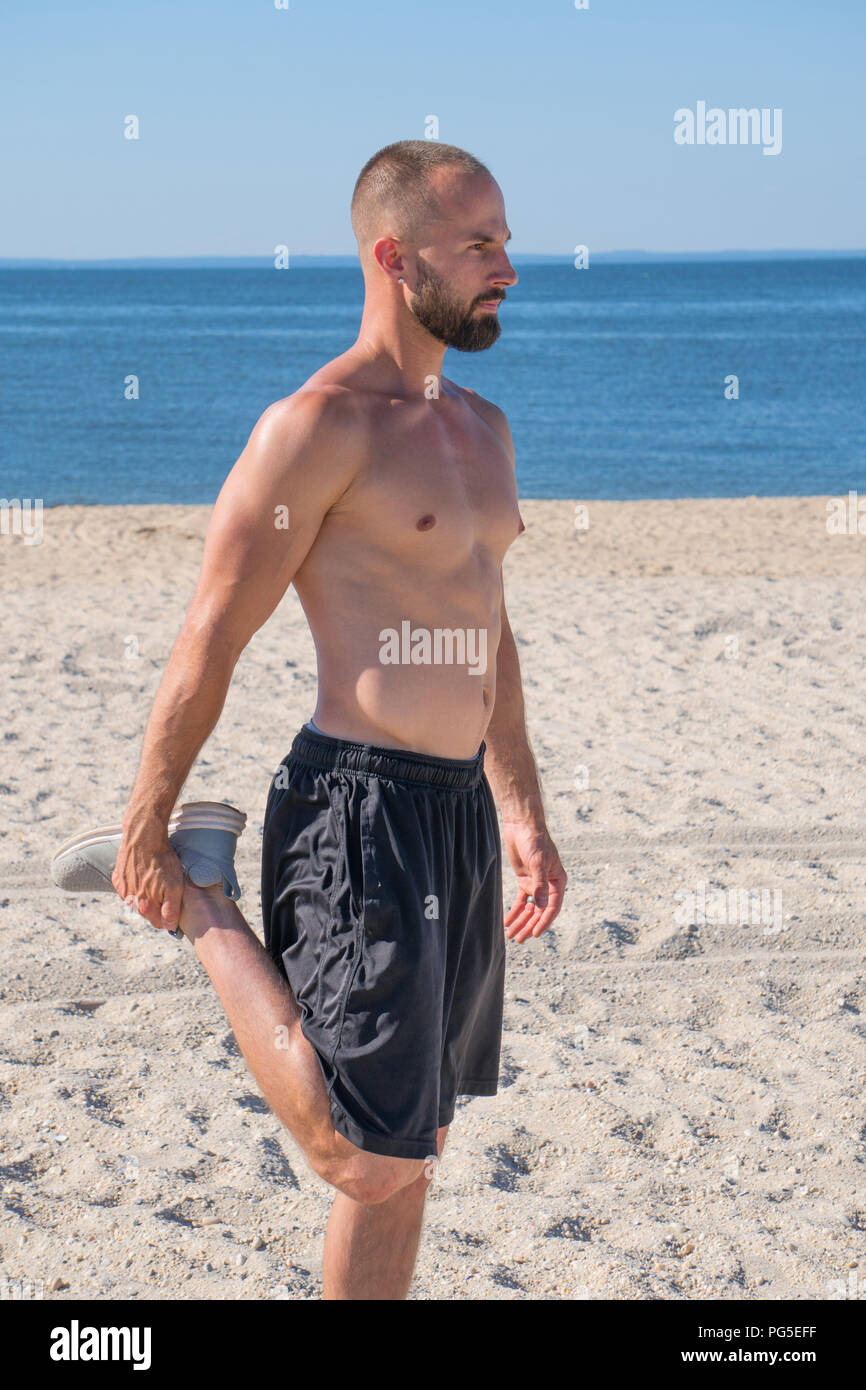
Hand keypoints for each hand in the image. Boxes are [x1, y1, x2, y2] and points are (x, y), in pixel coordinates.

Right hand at [111, 827, 185, 931]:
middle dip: (157, 906)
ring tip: (155, 880)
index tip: (173, 906)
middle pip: (147, 912)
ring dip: (145, 895)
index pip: (158, 923)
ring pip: (136, 901)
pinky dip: (135, 884)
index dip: (168, 917)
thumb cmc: (162, 861)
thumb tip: (169, 926)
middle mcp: (131, 901)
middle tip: (166, 889)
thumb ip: (171, 909)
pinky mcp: (118, 878)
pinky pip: (128, 888)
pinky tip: (143, 875)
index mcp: (145, 906)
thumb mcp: (174, 886)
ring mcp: (123, 890)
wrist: (144, 838)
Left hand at [502, 819, 566, 941]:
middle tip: (519, 939)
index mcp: (558, 881)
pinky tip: (506, 921)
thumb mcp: (538, 862)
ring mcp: (536, 884)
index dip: (544, 921)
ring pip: (530, 909)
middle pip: (540, 911)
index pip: (553, 907)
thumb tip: (541, 907)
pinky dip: (514, 911)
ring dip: (521, 921)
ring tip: (511, 935)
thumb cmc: (535, 841)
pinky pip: (520, 901)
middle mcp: (549, 885)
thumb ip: (539, 885)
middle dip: (529, 925)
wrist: (522, 825)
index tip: (535, 933)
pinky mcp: (524, 880)